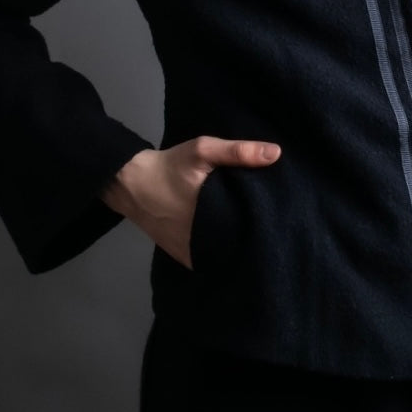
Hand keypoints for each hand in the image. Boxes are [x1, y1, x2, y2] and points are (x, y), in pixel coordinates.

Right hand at [100, 136, 281, 269]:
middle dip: (255, 234)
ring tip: (257, 233)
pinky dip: (221, 253)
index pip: (253, 228)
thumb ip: (238, 152)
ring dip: (239, 246)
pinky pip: (211, 260)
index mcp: (216, 217)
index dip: (268, 222)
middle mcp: (206, 242)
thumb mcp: (202, 150)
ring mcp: (195, 254)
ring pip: (227, 255)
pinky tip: (232, 242)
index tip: (281, 214)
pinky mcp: (185, 258)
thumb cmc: (170, 167)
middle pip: (242, 244)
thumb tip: (276, 154)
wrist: (131, 184)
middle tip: (272, 223)